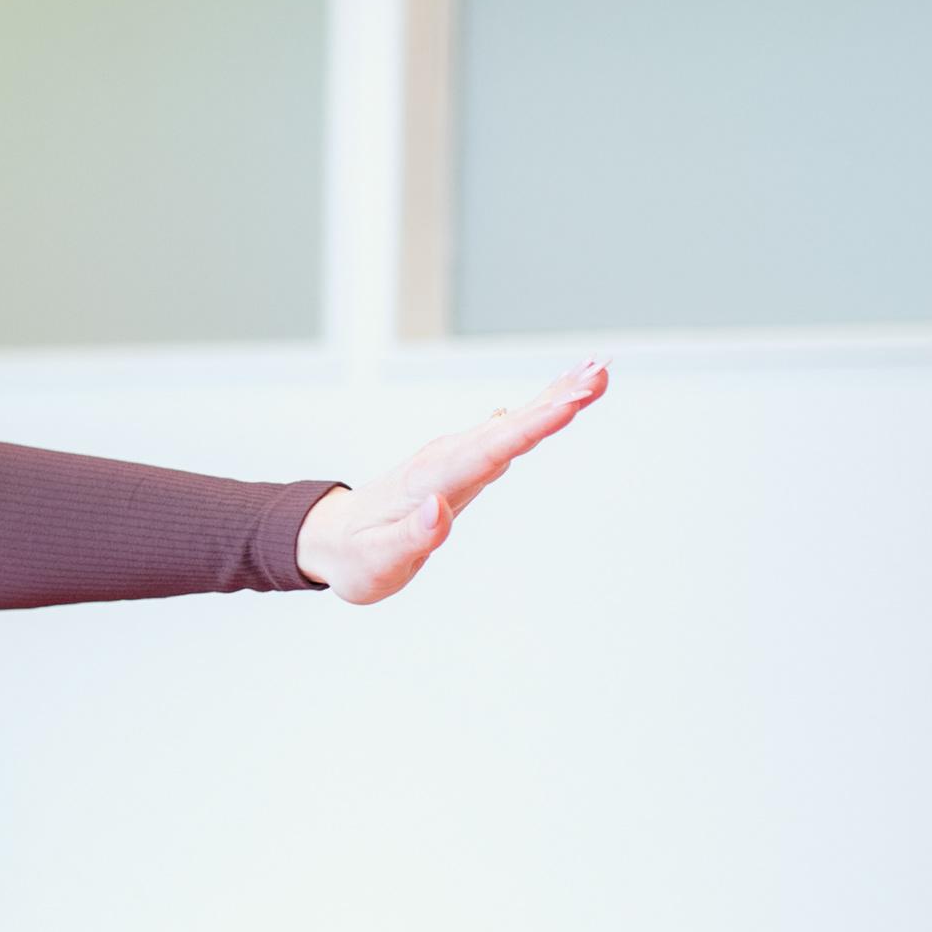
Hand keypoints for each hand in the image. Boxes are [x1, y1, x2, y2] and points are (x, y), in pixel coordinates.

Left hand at [296, 360, 606, 604]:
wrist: (331, 538)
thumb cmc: (355, 554)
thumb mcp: (376, 560)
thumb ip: (411, 538)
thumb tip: (440, 508)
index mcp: (428, 482)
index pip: (486, 452)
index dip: (529, 428)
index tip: (568, 406)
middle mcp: (445, 459)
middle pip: (507, 427)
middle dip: (554, 401)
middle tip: (600, 373)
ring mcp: (456, 455)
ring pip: (513, 422)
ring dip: (555, 397)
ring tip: (598, 371)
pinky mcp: (465, 459)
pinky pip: (509, 430)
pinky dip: (541, 409)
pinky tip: (569, 392)